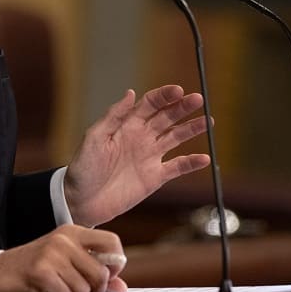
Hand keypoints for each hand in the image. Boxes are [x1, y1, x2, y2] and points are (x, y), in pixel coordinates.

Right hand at [0, 225, 127, 291]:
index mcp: (73, 231)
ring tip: (55, 288)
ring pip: (84, 289)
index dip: (115, 265)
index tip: (105, 276)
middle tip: (75, 290)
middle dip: (93, 290)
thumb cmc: (36, 269)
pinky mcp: (41, 271)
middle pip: (101, 273)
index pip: (112, 242)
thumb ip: (94, 271)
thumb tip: (123, 288)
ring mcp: (52, 253)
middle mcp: (64, 239)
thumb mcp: (66, 263)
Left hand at [63, 85, 210, 227]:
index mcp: (127, 125)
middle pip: (167, 117)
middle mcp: (142, 137)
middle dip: (183, 107)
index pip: (150, 104)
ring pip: (176, 138)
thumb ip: (113, 116)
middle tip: (198, 99)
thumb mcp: (94, 138)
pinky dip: (191, 163)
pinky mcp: (155, 177)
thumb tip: (130, 92)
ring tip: (208, 121)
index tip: (179, 90)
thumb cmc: (83, 168)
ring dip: (192, 129)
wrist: (81, 201)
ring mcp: (150, 156)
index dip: (164, 96)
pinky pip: (177, 167)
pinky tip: (204, 158)